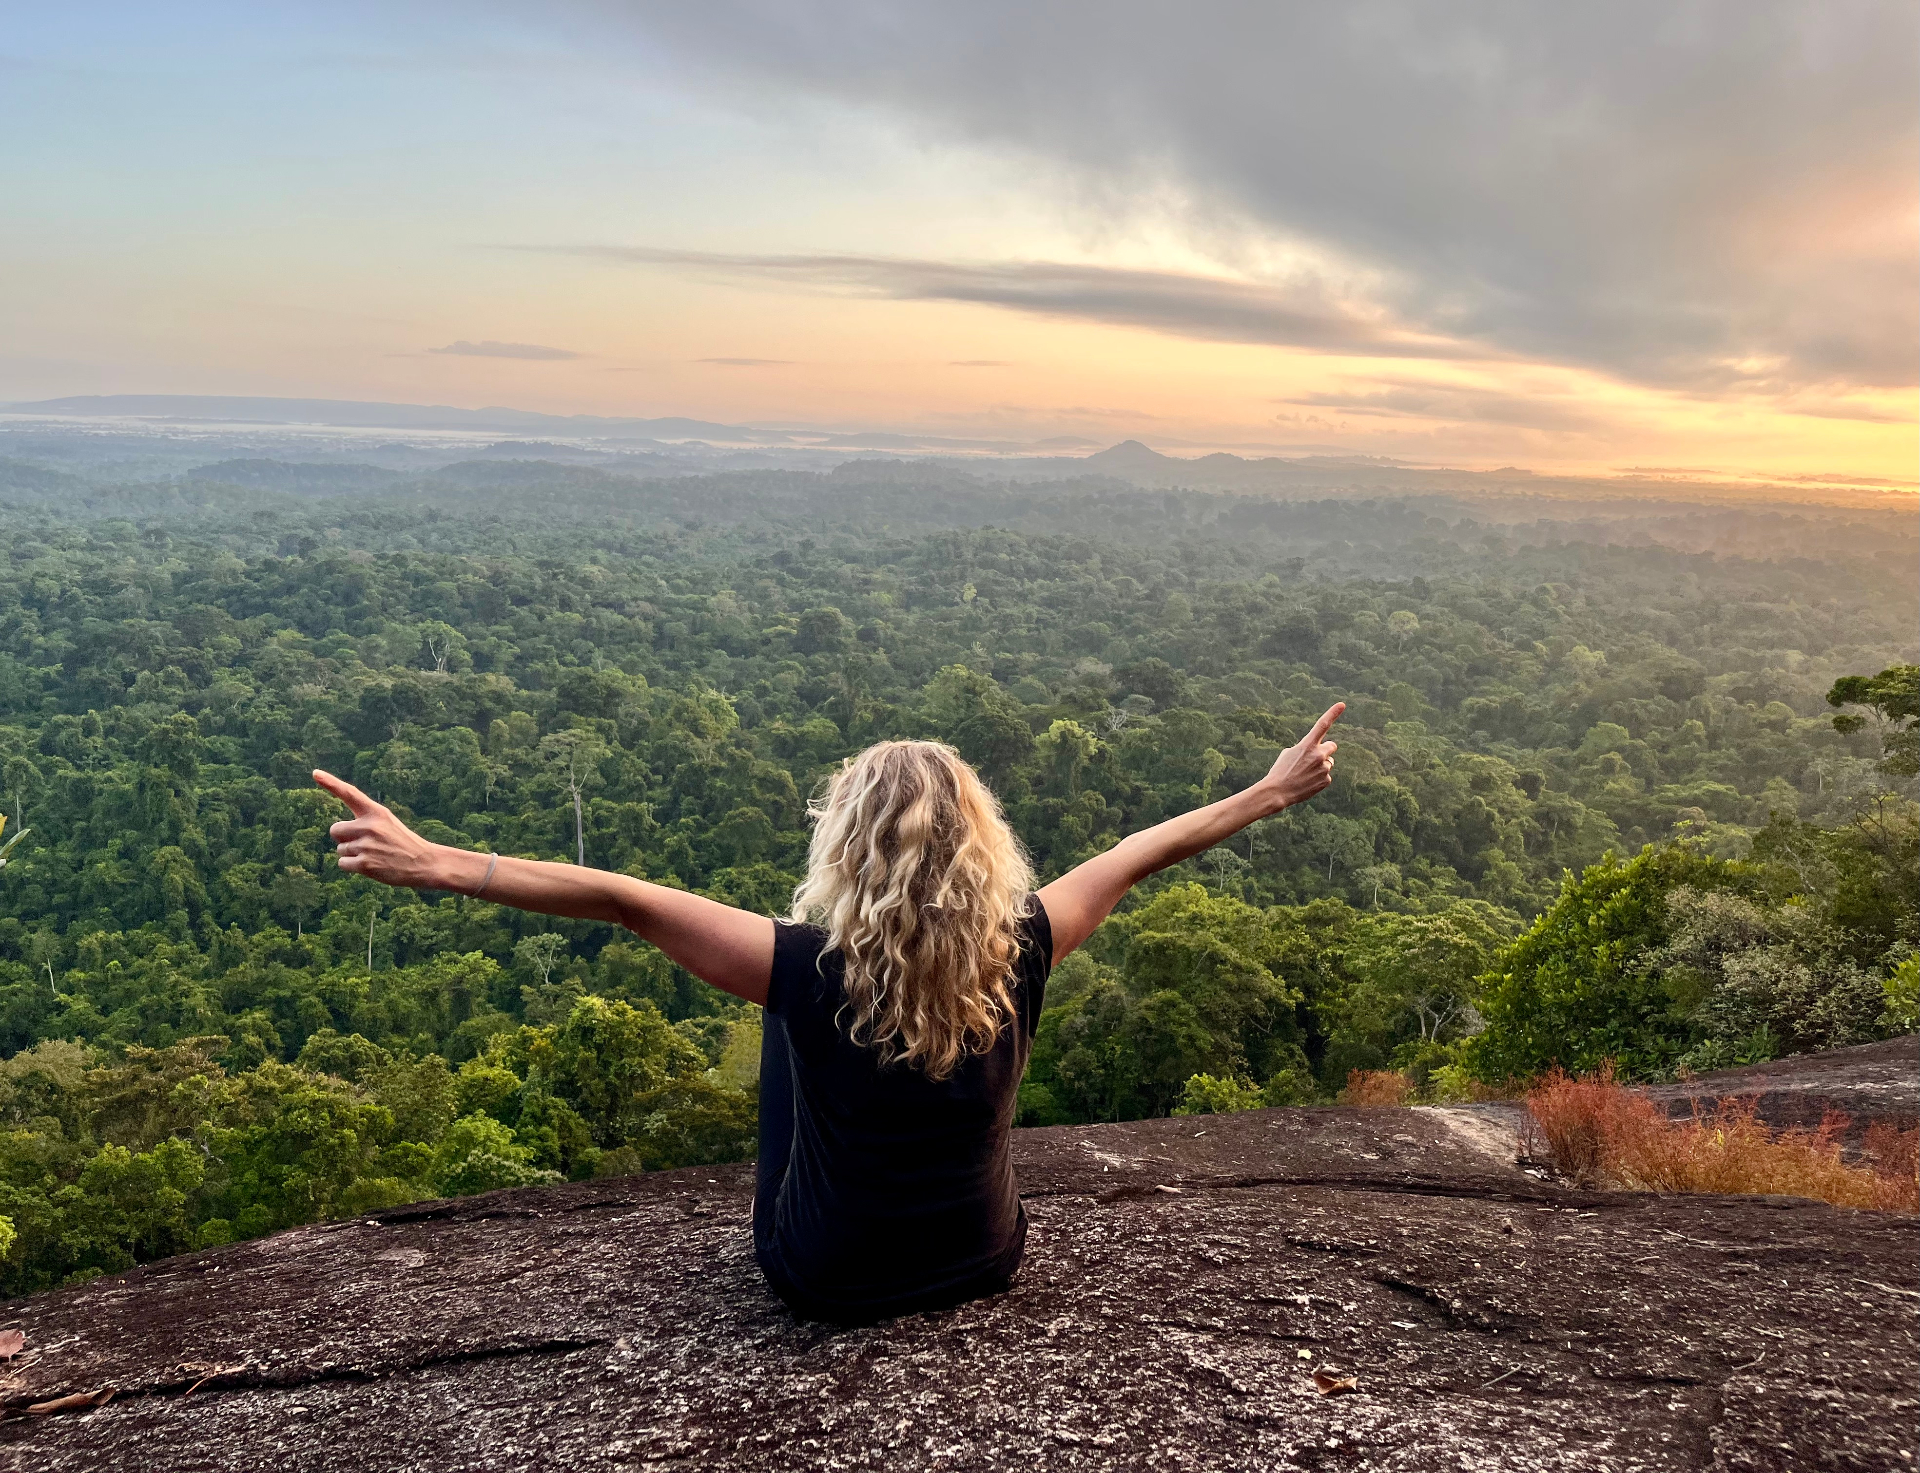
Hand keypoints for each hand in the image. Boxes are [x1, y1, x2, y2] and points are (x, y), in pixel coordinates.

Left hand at [315, 770, 448, 889]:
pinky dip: (352, 866)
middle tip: (365, 843)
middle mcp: (369, 826)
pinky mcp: (365, 864)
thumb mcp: (388, 823)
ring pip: (340, 849)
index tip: (315, 773)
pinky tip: (370, 865)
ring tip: (374, 855)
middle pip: (335, 830)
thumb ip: (364, 821)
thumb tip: (337, 830)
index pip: (350, 793)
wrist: (424, 863)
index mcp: (377, 812)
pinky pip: (343, 863)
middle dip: (344, 838)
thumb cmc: (403, 843)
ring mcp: (366, 845)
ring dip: (352, 854)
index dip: (330, 783)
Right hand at [1260, 703, 1342, 810]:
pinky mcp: (1326, 780)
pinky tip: (1307, 782)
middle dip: (1325, 750)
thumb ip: (1306, 748)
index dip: (1333, 713)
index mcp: (1307, 745)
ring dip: (1320, 766)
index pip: (1322, 725)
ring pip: (1328, 763)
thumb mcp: (1289, 753)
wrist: (1278, 791)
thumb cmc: (1280, 770)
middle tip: (1313, 758)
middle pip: (1331, 746)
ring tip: (1305, 774)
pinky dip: (1318, 778)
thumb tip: (1317, 753)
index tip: (1342, 704)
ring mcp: (1324, 768)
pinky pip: (1326, 776)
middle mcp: (1319, 754)